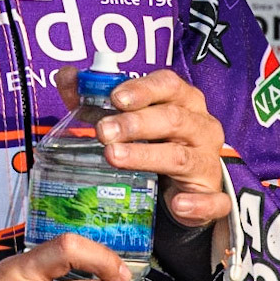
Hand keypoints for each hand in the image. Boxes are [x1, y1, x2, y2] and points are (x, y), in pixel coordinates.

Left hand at [56, 67, 230, 228]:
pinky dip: (197, 203)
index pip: (168, 85)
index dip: (142, 90)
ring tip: (114, 157)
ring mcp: (208, 161)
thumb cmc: (153, 141)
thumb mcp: (126, 118)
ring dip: (147, 157)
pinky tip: (178, 204)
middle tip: (103, 131)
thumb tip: (66, 76)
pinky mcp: (213, 196)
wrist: (181, 186)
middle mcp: (201, 127)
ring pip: (182, 157)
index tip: (115, 97)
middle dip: (135, 124)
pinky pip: (213, 201)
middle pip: (172, 119)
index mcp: (184, 101)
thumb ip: (95, 98)